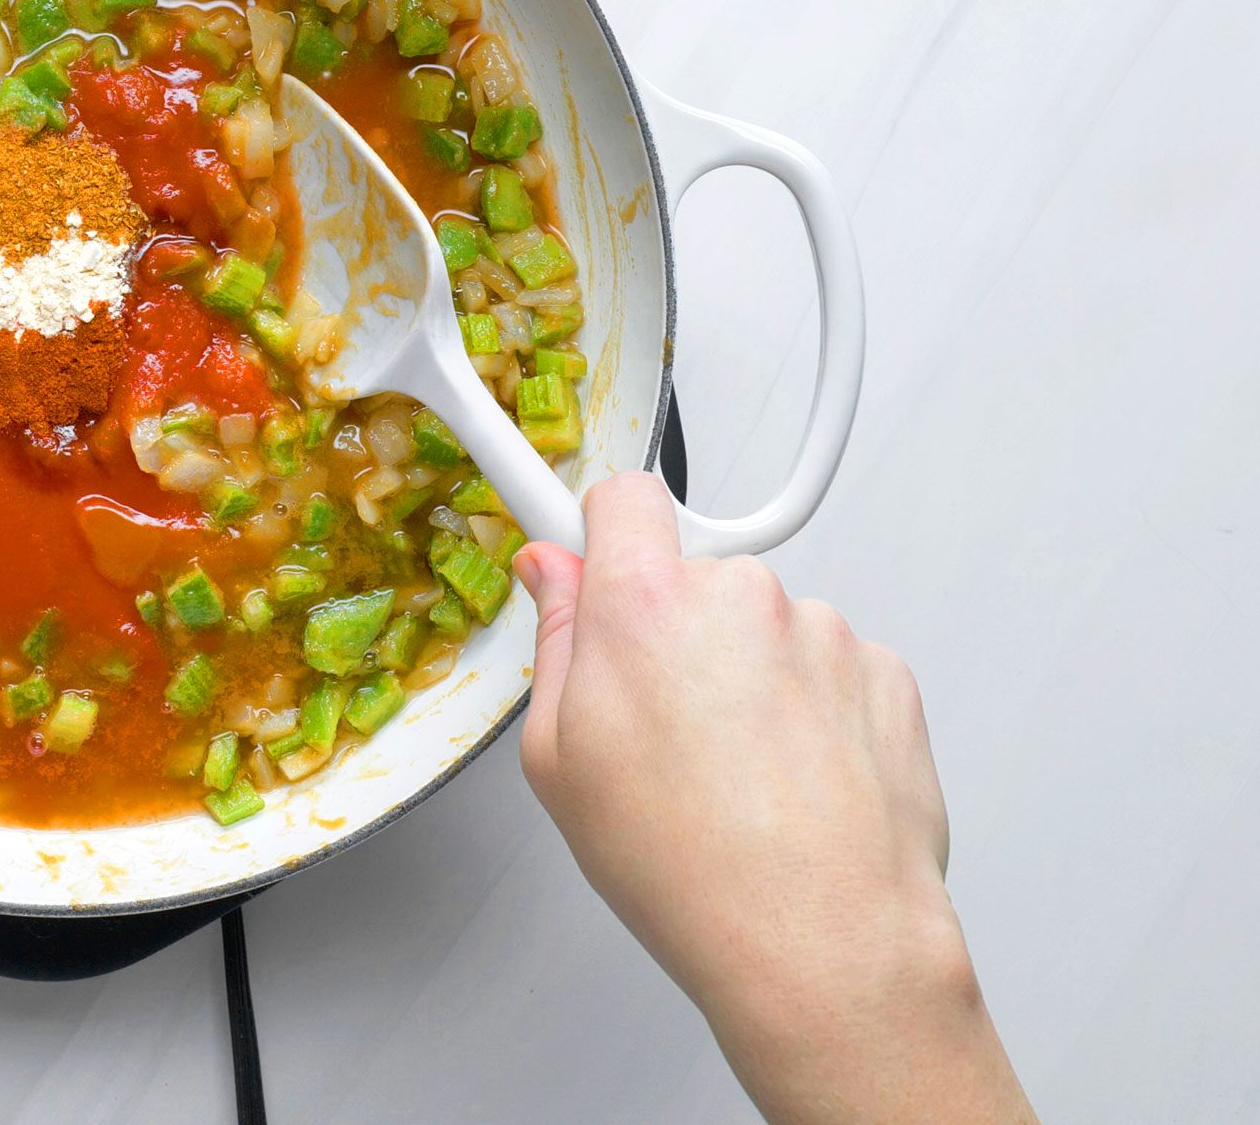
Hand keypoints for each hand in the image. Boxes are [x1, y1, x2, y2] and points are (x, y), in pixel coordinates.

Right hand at [513, 474, 1032, 1122]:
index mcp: (644, 606)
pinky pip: (830, 667)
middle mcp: (740, 597)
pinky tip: (792, 783)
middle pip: (695, 577)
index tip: (592, 557)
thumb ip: (555, 643)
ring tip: (738, 776)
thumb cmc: (689, 869)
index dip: (604, 532)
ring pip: (765, 628)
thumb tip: (552, 579)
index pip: (623, 498)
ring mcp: (823, 632)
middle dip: (676, 631)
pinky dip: (813, 710)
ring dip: (750, 676)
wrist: (822, 942)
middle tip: (664, 725)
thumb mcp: (558, 763)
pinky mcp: (886, 673)